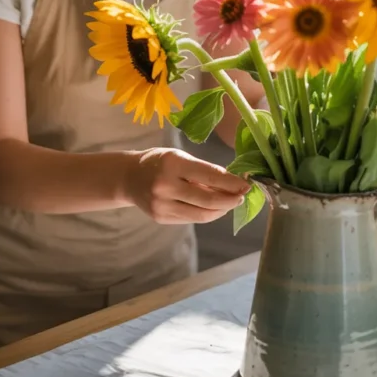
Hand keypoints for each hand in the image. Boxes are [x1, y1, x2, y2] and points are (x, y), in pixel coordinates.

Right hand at [125, 148, 250, 224]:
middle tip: (242, 196)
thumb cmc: (160, 162)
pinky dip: (208, 214)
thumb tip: (233, 183)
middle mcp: (165, 186)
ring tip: (231, 202)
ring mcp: (162, 205)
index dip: (231, 183)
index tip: (247, 184)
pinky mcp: (161, 218)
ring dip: (222, 210)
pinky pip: (192, 219)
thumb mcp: (180, 157)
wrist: (129, 177)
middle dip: (230, 199)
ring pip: (202, 214)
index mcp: (172, 164)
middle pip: (208, 199)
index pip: (209, 175)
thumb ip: (203, 170)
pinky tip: (215, 208)